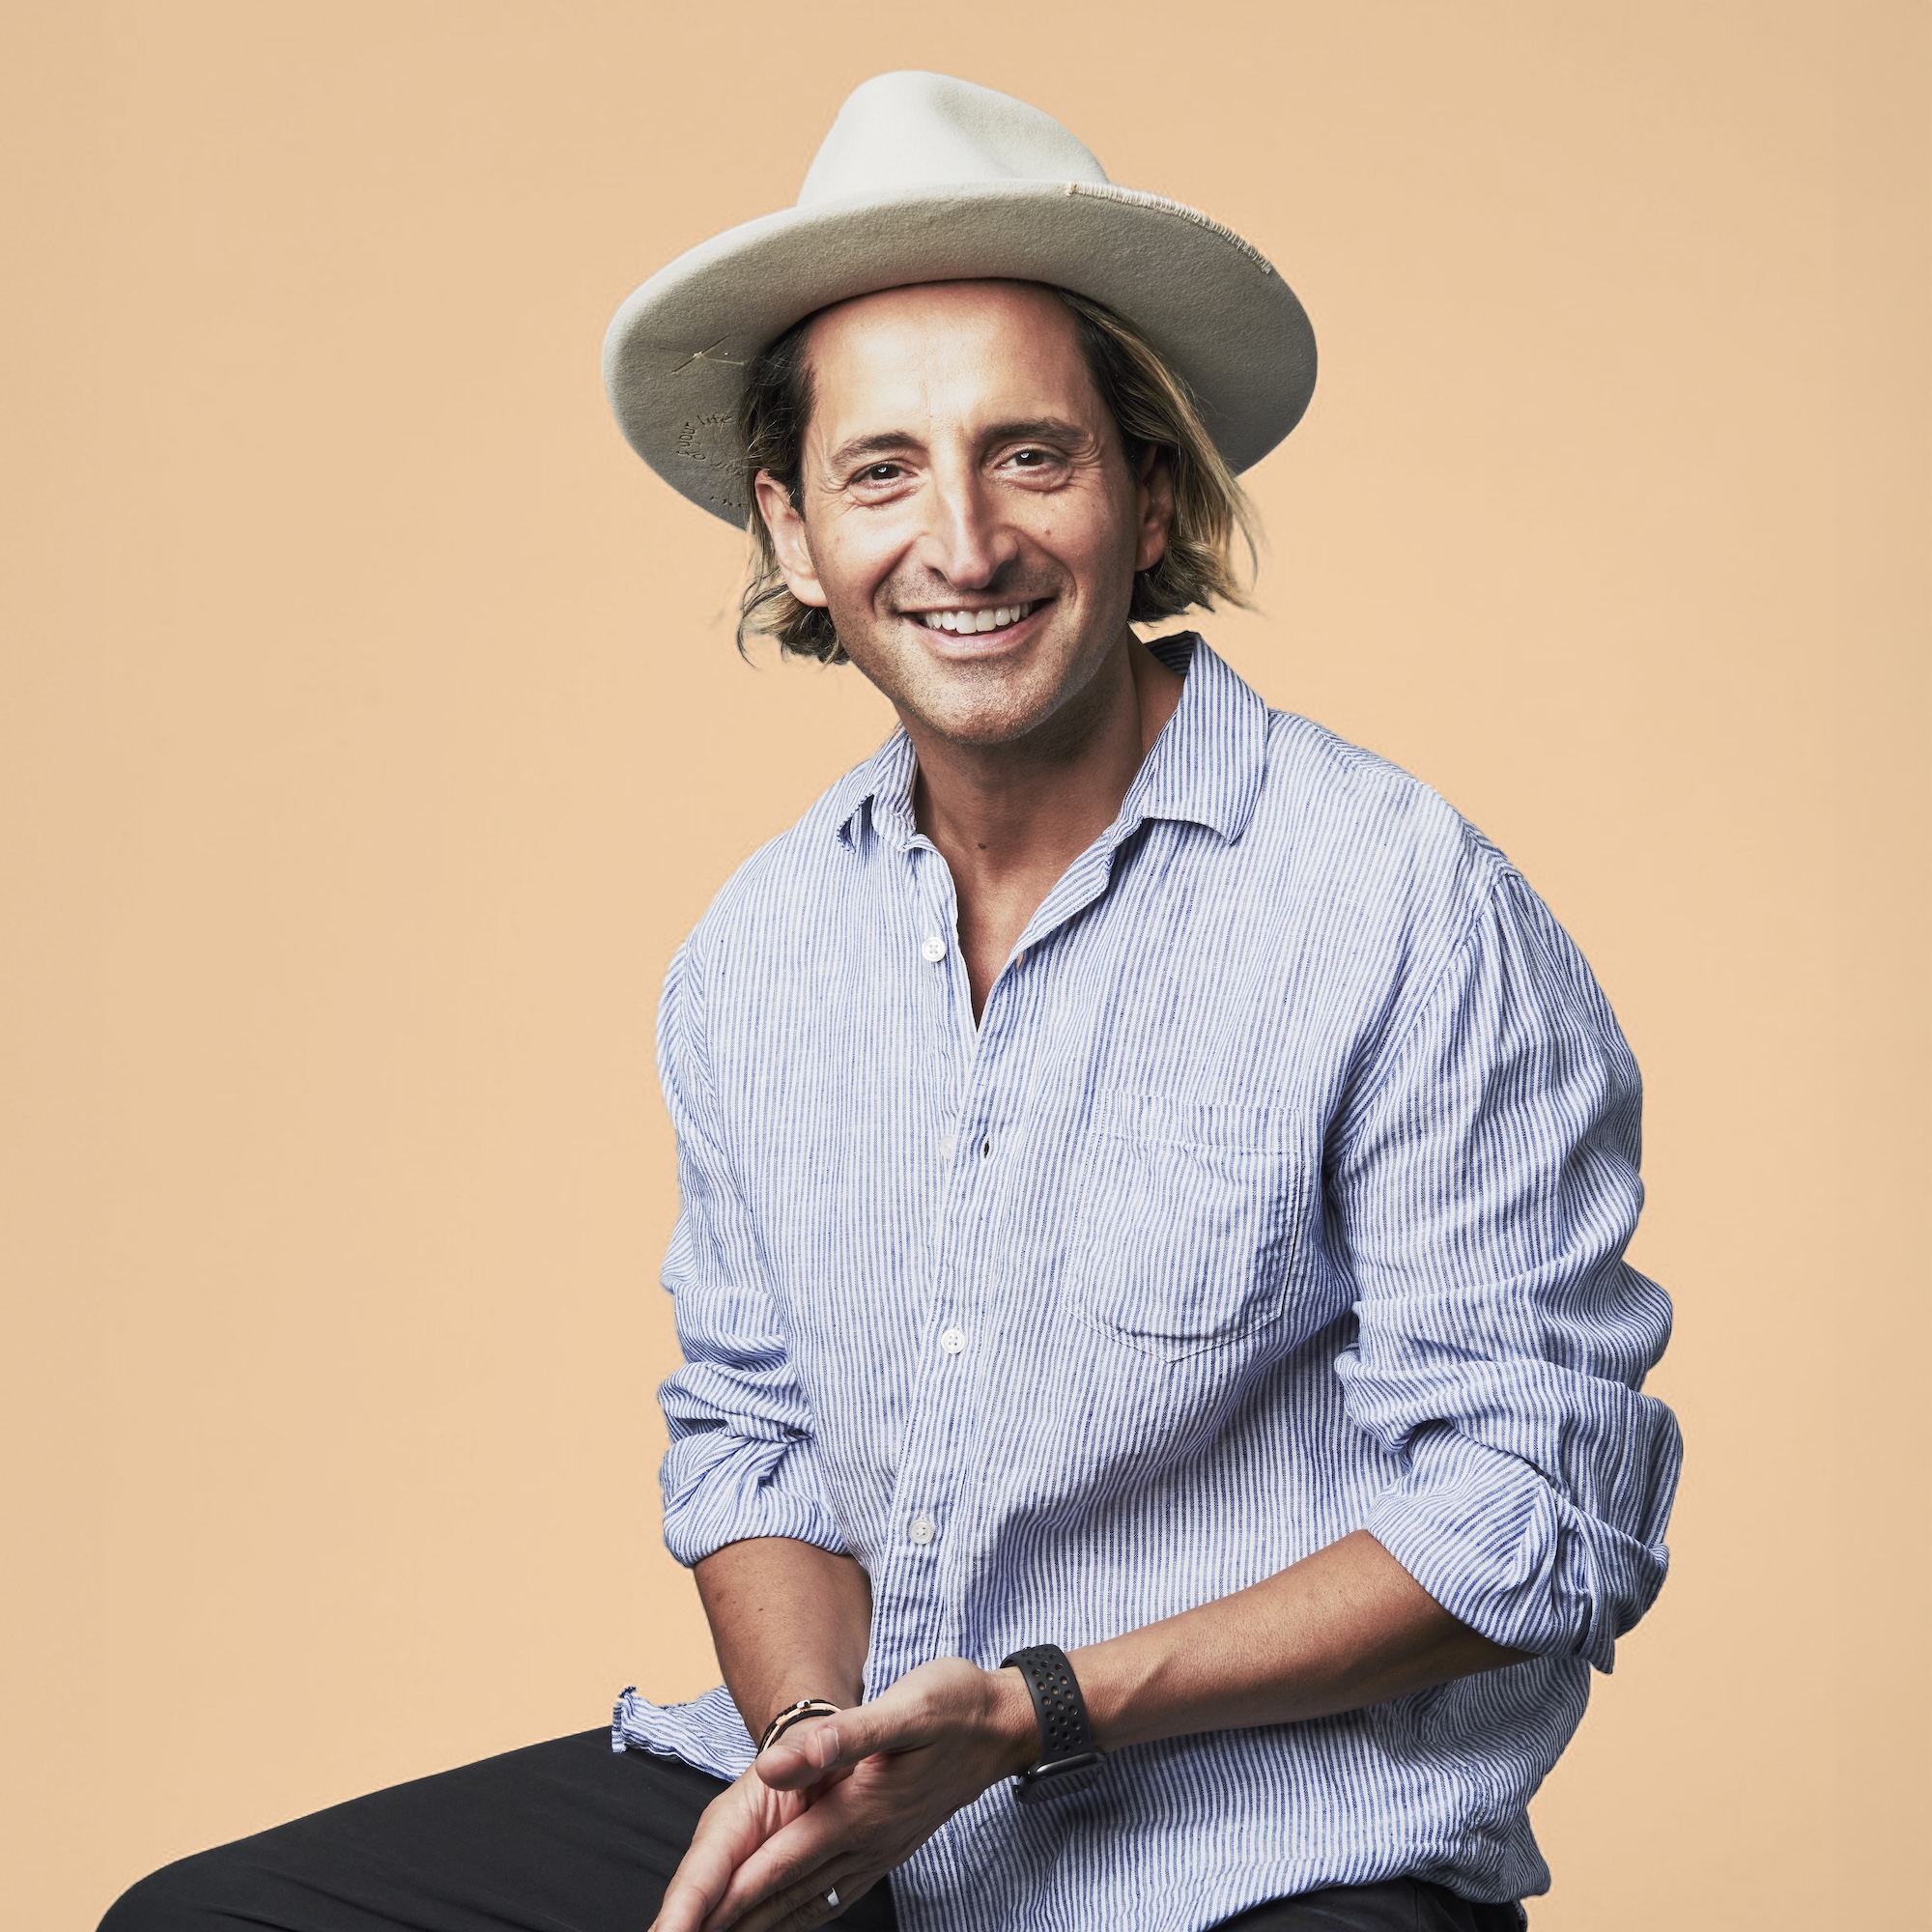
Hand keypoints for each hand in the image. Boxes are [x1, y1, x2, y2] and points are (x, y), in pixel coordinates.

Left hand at [650, 1657, 1037, 1931]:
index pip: (773, 1865)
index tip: (684, 1929)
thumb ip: (838, 1738)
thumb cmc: (954, 1705)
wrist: (1006, 1723)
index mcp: (855, 1811)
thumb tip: (774, 1765)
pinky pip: (834, 1895)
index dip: (723, 1899)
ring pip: (808, 1903)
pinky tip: (792, 1920)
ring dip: (764, 1927)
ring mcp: (879, 1849)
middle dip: (732, 1925)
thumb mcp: (904, 1708)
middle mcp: (864, 1841)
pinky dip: (803, 1915)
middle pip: (783, 1897)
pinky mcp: (889, 1845)